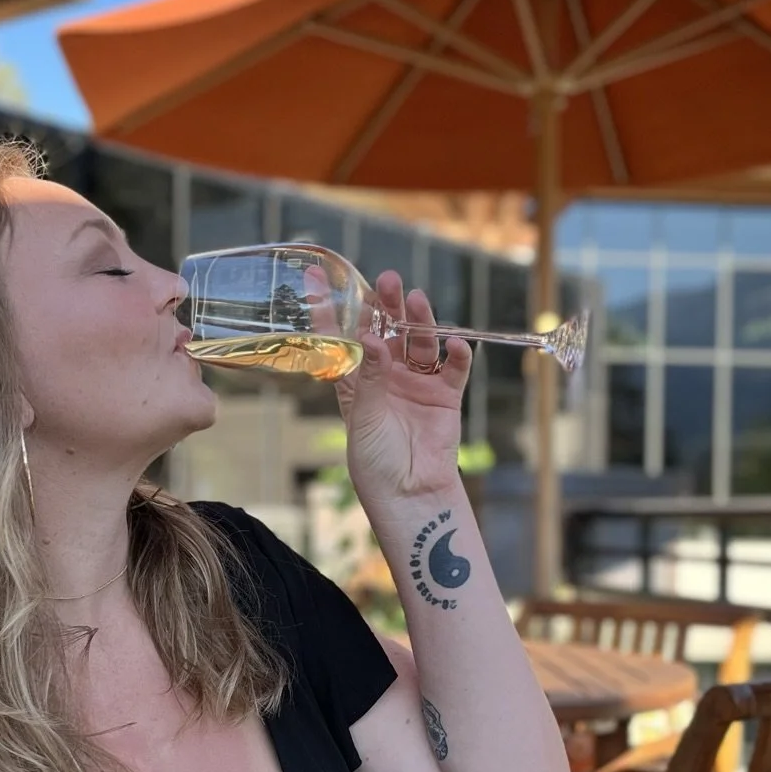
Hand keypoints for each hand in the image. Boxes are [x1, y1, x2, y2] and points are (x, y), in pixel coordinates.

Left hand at [332, 269, 470, 501]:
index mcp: (357, 380)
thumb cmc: (375, 460)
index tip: (315, 277)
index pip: (341, 337)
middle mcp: (386, 376)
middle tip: (388, 280)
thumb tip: (373, 338)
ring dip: (421, 321)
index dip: (329, 308)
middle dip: (388, 305)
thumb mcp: (364, 416)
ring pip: (420, 342)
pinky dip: (455, 354)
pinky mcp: (446, 396)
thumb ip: (370, 376)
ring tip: (418, 300)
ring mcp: (417, 384)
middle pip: (388, 330)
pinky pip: (452, 369)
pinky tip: (453, 343)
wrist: (409, 494)